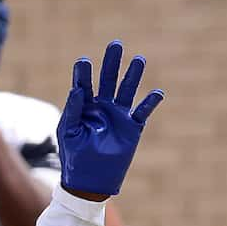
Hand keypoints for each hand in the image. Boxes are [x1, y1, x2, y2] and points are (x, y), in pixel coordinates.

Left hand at [57, 40, 160, 199]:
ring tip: (138, 59)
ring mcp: (118, 116)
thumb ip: (73, 110)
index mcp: (83, 107)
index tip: (84, 61)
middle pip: (108, 80)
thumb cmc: (74, 156)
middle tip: (115, 44)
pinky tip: (157, 92)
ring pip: (127, 90)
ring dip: (133, 75)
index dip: (84, 73)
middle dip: (112, 63)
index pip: (83, 85)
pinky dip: (151, 102)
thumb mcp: (69, 133)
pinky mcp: (132, 128)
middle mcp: (102, 107)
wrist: (89, 181)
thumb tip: (76, 89)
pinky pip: (143, 112)